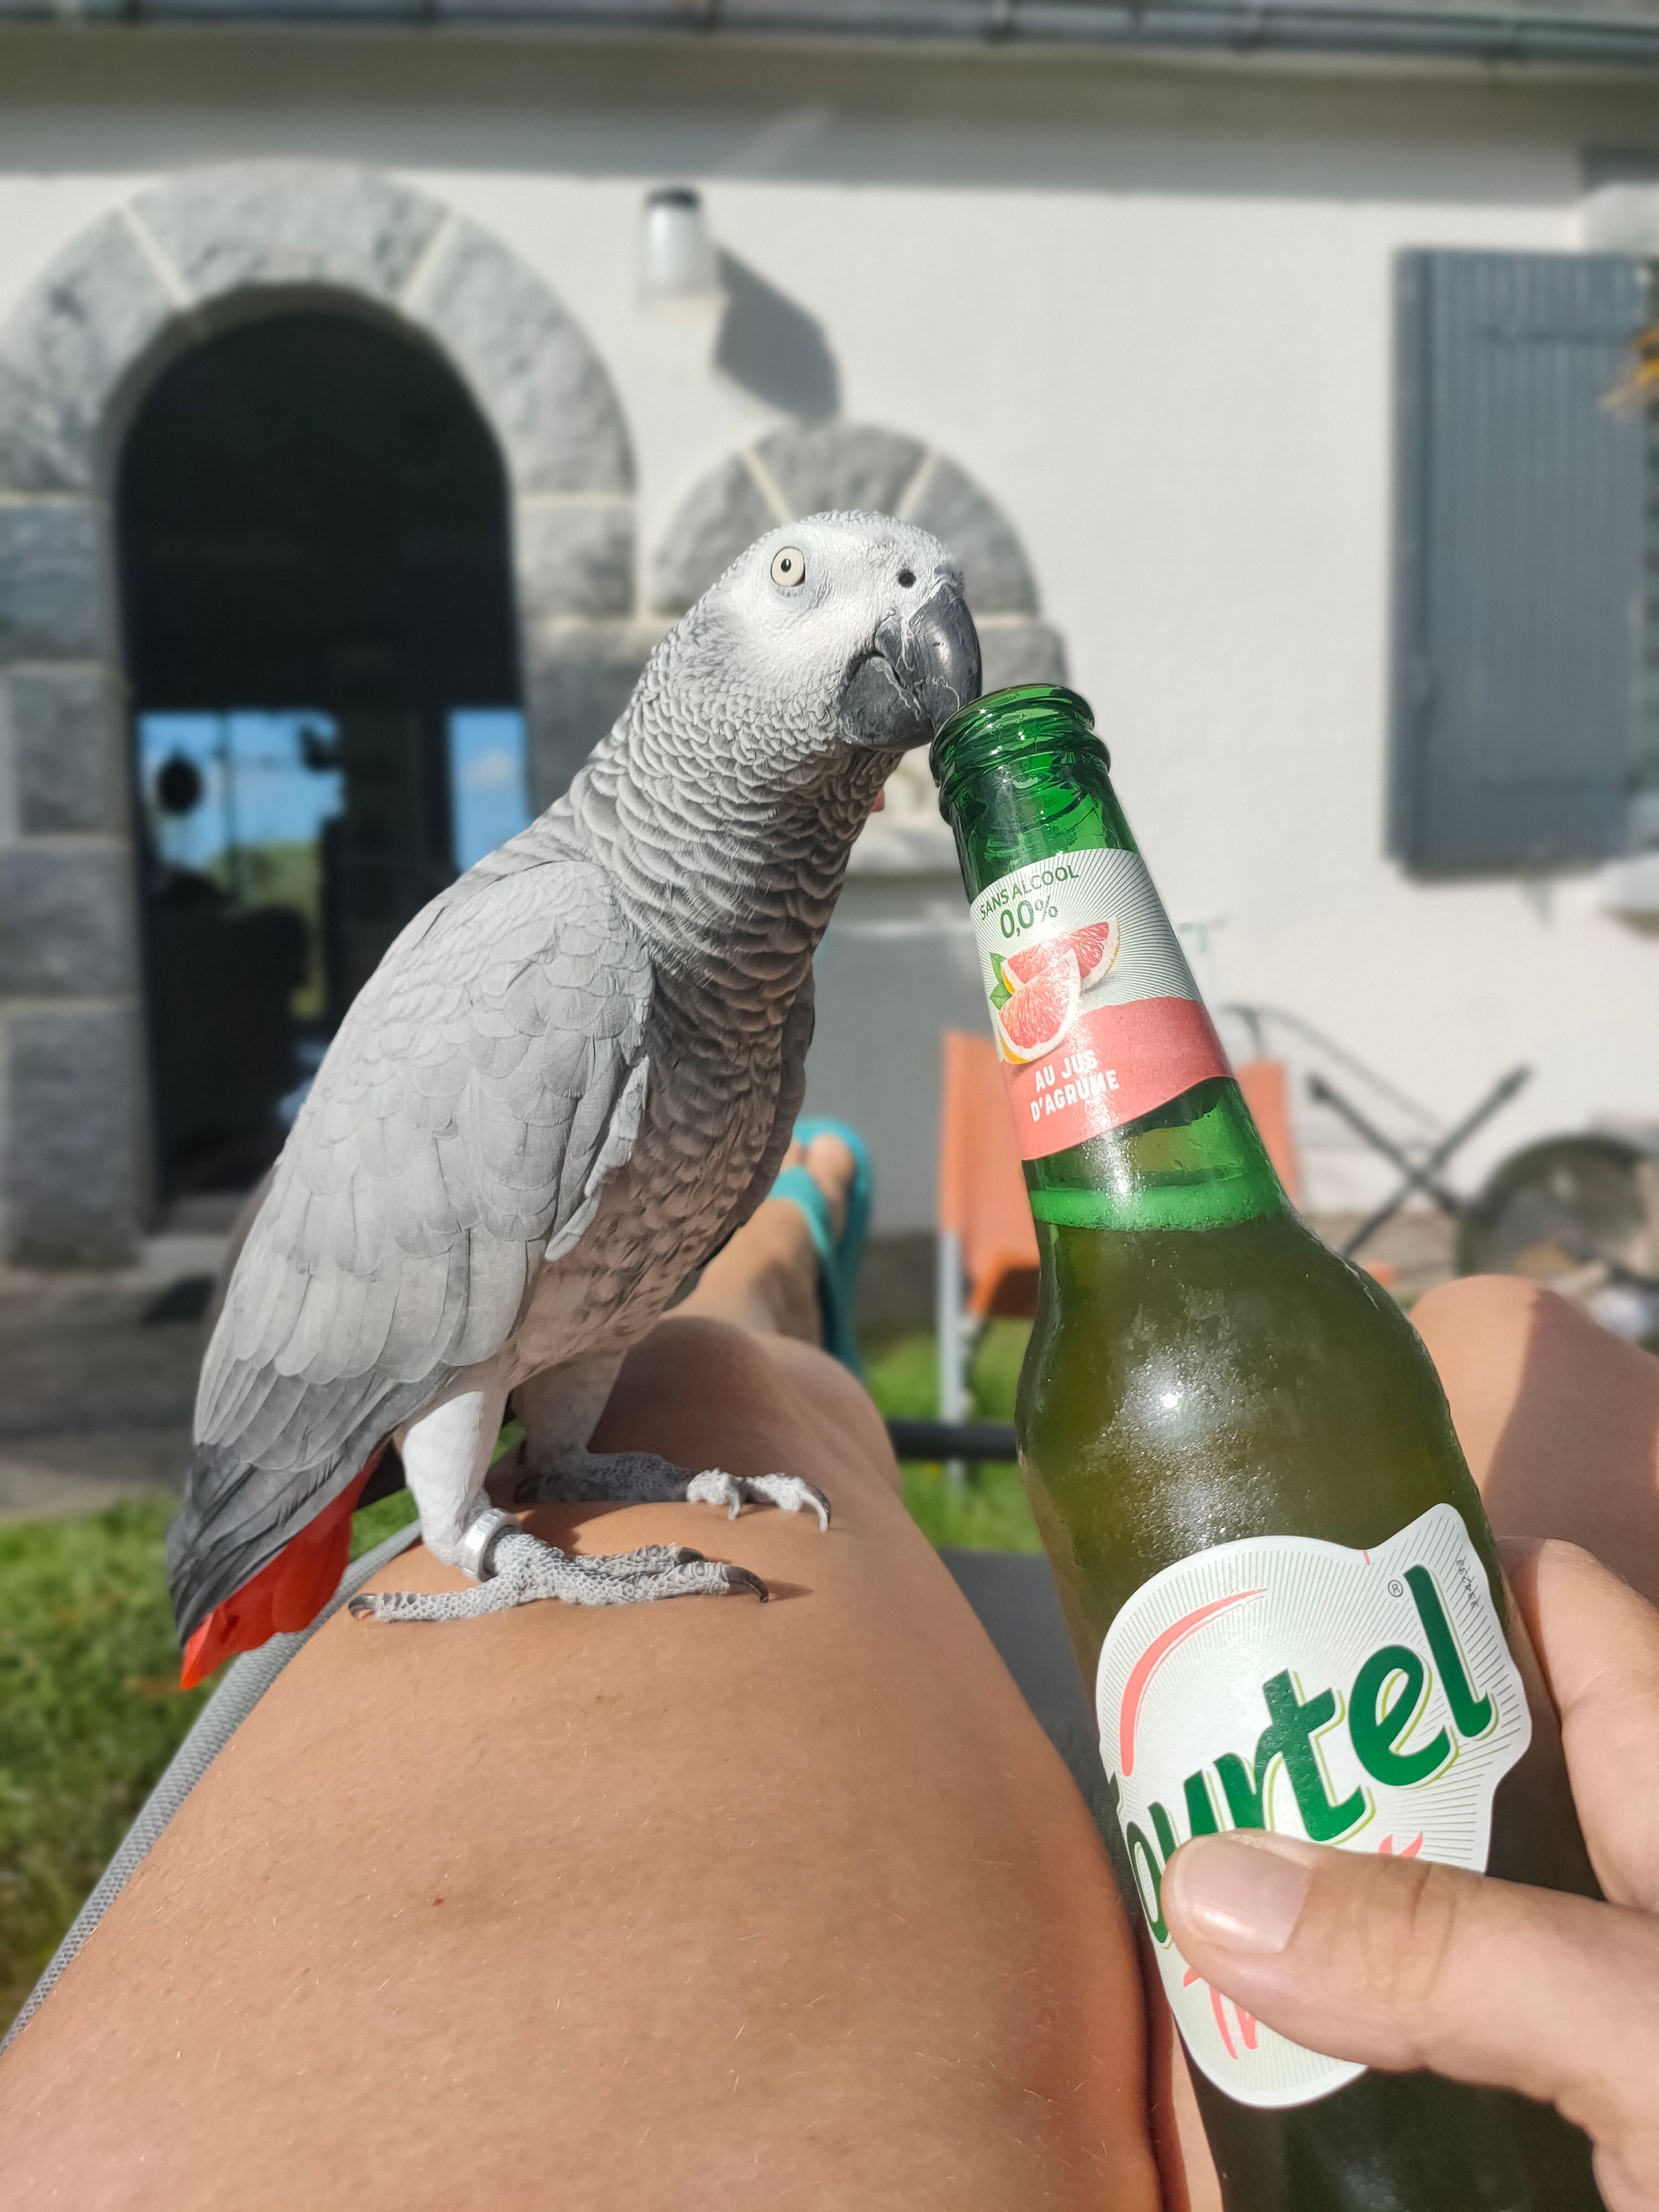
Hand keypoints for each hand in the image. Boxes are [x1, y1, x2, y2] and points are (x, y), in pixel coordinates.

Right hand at [1162, 1540, 1658, 2211]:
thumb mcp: (1656, 2036)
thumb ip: (1448, 1951)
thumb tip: (1203, 1879)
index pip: (1541, 1608)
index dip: (1407, 1570)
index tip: (1245, 1586)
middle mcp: (1636, 1876)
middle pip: (1459, 1760)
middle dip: (1321, 1756)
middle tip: (1162, 1770)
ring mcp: (1606, 2001)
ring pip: (1437, 1908)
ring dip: (1319, 1909)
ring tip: (1178, 1901)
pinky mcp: (1584, 2109)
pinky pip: (1442, 2039)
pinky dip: (1355, 2035)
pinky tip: (1265, 2055)